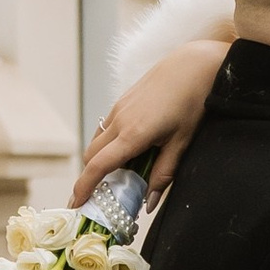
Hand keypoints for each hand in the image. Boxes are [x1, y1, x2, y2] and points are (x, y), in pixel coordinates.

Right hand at [73, 38, 229, 200]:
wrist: (193, 64)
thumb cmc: (192, 102)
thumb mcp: (182, 143)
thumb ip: (163, 174)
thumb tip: (149, 203)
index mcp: (133, 135)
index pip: (98, 166)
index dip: (84, 187)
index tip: (75, 204)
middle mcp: (120, 121)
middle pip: (91, 156)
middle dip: (90, 177)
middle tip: (100, 196)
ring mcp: (119, 109)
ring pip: (97, 141)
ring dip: (99, 161)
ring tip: (116, 176)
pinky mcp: (122, 101)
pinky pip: (105, 128)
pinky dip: (107, 145)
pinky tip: (125, 151)